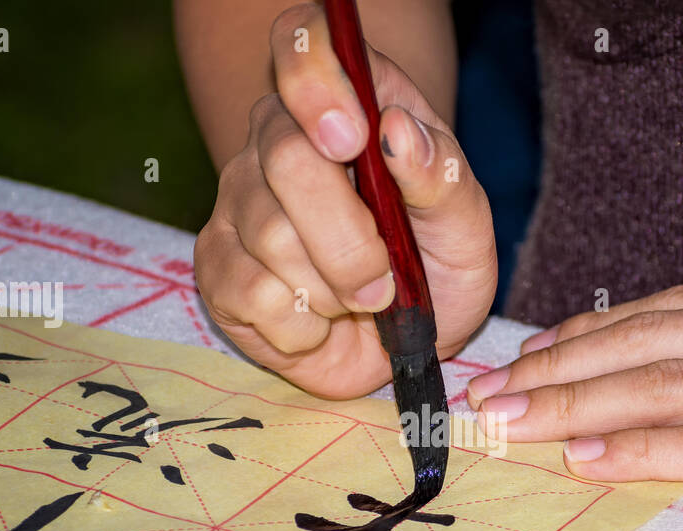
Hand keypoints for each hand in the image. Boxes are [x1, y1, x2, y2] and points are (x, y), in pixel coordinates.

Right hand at [194, 3, 495, 399]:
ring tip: (359, 301)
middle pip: (287, 159)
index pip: (303, 41)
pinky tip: (320, 322)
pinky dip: (303, 327)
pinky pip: (252, 294)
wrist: (401, 338)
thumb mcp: (466, 224)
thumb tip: (397, 131)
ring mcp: (238, 200)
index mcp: (345, 101)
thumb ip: (442, 176)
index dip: (317, 81)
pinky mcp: (216, 264)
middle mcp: (277, 138)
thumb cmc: (433, 265)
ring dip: (335, 291)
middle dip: (350, 239)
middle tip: (384, 282)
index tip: (352, 138)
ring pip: (272, 238)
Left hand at [467, 271, 682, 504]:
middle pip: (648, 340)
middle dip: (560, 366)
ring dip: (576, 404)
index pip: (670, 310)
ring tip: (510, 422)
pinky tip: (588, 458)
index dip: (593, 334)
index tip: (537, 355)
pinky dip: (644, 450)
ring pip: (666, 384)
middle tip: (491, 391)